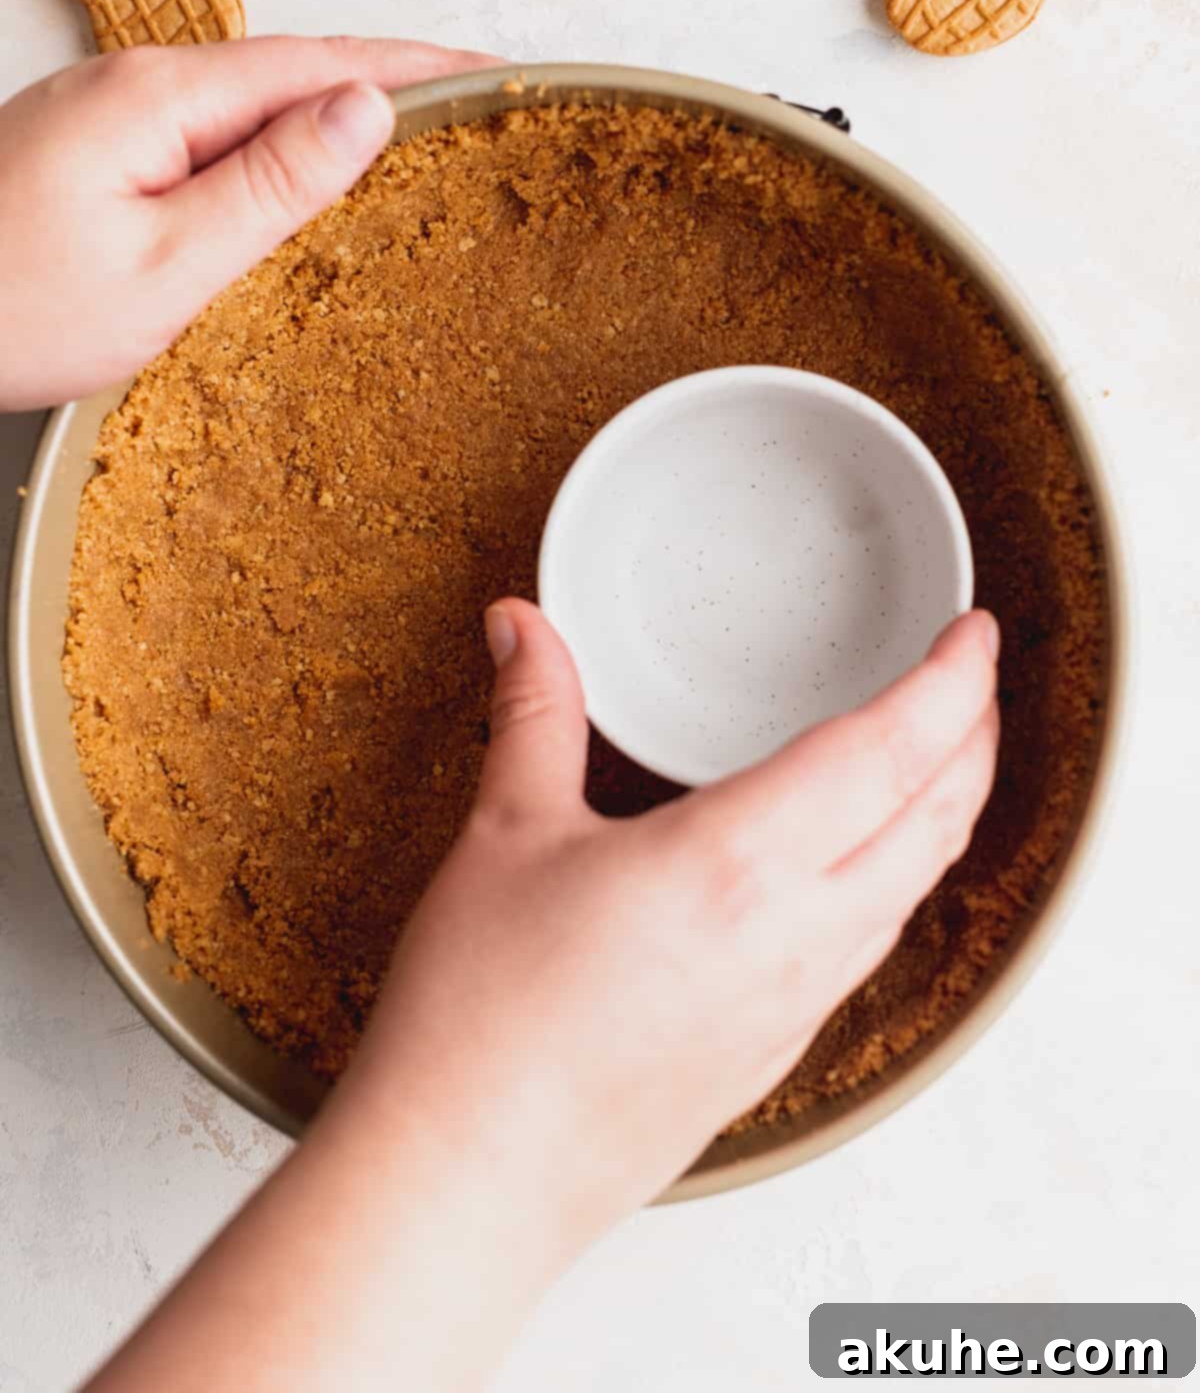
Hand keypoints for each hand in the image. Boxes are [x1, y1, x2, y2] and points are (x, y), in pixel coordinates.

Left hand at [0, 36, 496, 409]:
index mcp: (160, 96)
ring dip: (332, 112)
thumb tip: (366, 110)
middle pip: (290, 67)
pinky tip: (301, 176)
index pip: (322, 62)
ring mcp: (106, 112)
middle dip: (389, 80)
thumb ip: (271, 185)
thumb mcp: (166, 265)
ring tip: (416, 139)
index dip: (416, 67)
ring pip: (248, 99)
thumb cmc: (10, 311)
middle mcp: (133, 82)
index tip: (494, 69)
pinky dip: (274, 143)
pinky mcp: (91, 150)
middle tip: (477, 105)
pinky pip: (208, 129)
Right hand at [90, 604, 999, 1392]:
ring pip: (918, 885)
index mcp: (740, 861)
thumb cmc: (486, 1018)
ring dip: (948, 807)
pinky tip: (864, 866)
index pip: (893, 750)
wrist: (471, 1175)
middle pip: (937, 816)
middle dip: (975, 735)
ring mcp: (797, 1000)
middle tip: (971, 677)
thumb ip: (535, 710)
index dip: (952, 683)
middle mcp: (796, 932)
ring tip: (938, 756)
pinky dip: (904, 876)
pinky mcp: (778, 1047)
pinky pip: (877, 943)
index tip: (975, 635)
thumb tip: (524, 625)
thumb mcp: (507, 832)